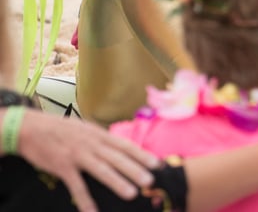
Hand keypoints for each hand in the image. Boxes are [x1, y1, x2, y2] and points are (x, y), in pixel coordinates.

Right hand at [17, 109, 159, 211]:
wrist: (30, 128)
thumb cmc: (60, 129)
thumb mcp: (85, 129)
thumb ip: (102, 139)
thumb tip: (120, 148)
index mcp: (99, 134)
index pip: (125, 145)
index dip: (142, 154)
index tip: (157, 163)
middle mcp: (91, 144)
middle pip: (117, 157)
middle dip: (135, 169)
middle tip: (151, 180)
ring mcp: (77, 155)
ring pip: (101, 170)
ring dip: (117, 182)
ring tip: (131, 193)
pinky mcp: (62, 166)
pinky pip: (76, 185)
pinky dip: (84, 199)